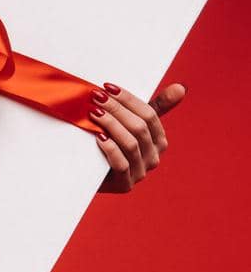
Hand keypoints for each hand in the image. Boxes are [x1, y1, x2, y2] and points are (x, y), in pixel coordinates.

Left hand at [93, 80, 186, 194]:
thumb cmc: (113, 143)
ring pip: (131, 144)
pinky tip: (98, 137)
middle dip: (116, 109)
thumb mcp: (131, 124)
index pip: (149, 115)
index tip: (108, 88)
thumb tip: (181, 88)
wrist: (90, 174)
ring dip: (111, 125)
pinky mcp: (125, 184)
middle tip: (97, 98)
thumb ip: (154, 107)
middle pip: (139, 127)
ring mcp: (140, 172)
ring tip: (93, 113)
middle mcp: (153, 157)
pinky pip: (121, 164)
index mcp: (159, 140)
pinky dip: (110, 149)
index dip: (128, 100)